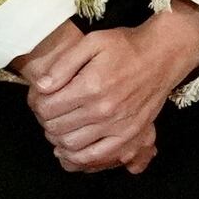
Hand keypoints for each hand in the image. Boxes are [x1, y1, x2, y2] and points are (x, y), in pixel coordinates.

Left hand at [25, 9, 198, 173]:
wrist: (162, 56)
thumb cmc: (125, 46)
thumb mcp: (92, 42)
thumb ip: (63, 64)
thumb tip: (42, 87)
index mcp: (90, 85)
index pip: (46, 107)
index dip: (36, 104)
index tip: (40, 98)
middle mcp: (102, 109)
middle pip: (55, 127)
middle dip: (44, 120)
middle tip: (48, 111)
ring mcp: (116, 125)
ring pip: (70, 144)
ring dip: (57, 138)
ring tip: (59, 125)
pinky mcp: (128, 135)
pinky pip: (95, 156)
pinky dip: (77, 156)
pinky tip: (71, 147)